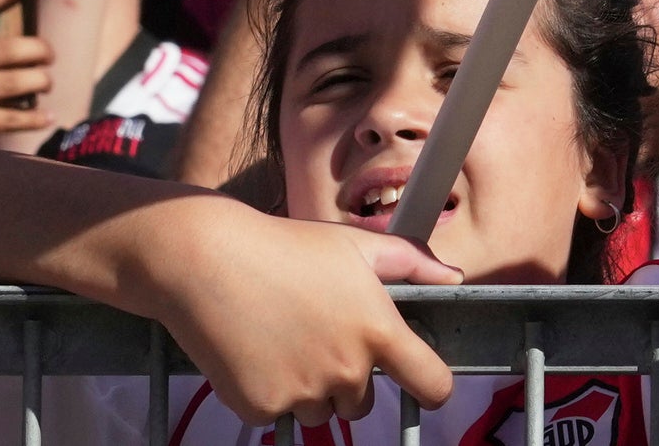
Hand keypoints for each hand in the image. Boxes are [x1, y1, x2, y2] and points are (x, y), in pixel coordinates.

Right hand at [97, 201, 456, 424]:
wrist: (205, 262)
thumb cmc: (282, 248)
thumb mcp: (354, 245)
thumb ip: (410, 261)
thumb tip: (452, 276)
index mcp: (377, 331)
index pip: (433, 384)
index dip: (433, 387)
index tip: (423, 383)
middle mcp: (346, 370)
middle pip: (362, 402)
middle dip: (348, 377)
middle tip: (318, 334)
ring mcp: (302, 393)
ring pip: (320, 411)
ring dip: (309, 388)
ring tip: (284, 337)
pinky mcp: (262, 408)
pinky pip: (278, 413)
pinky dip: (270, 391)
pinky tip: (256, 350)